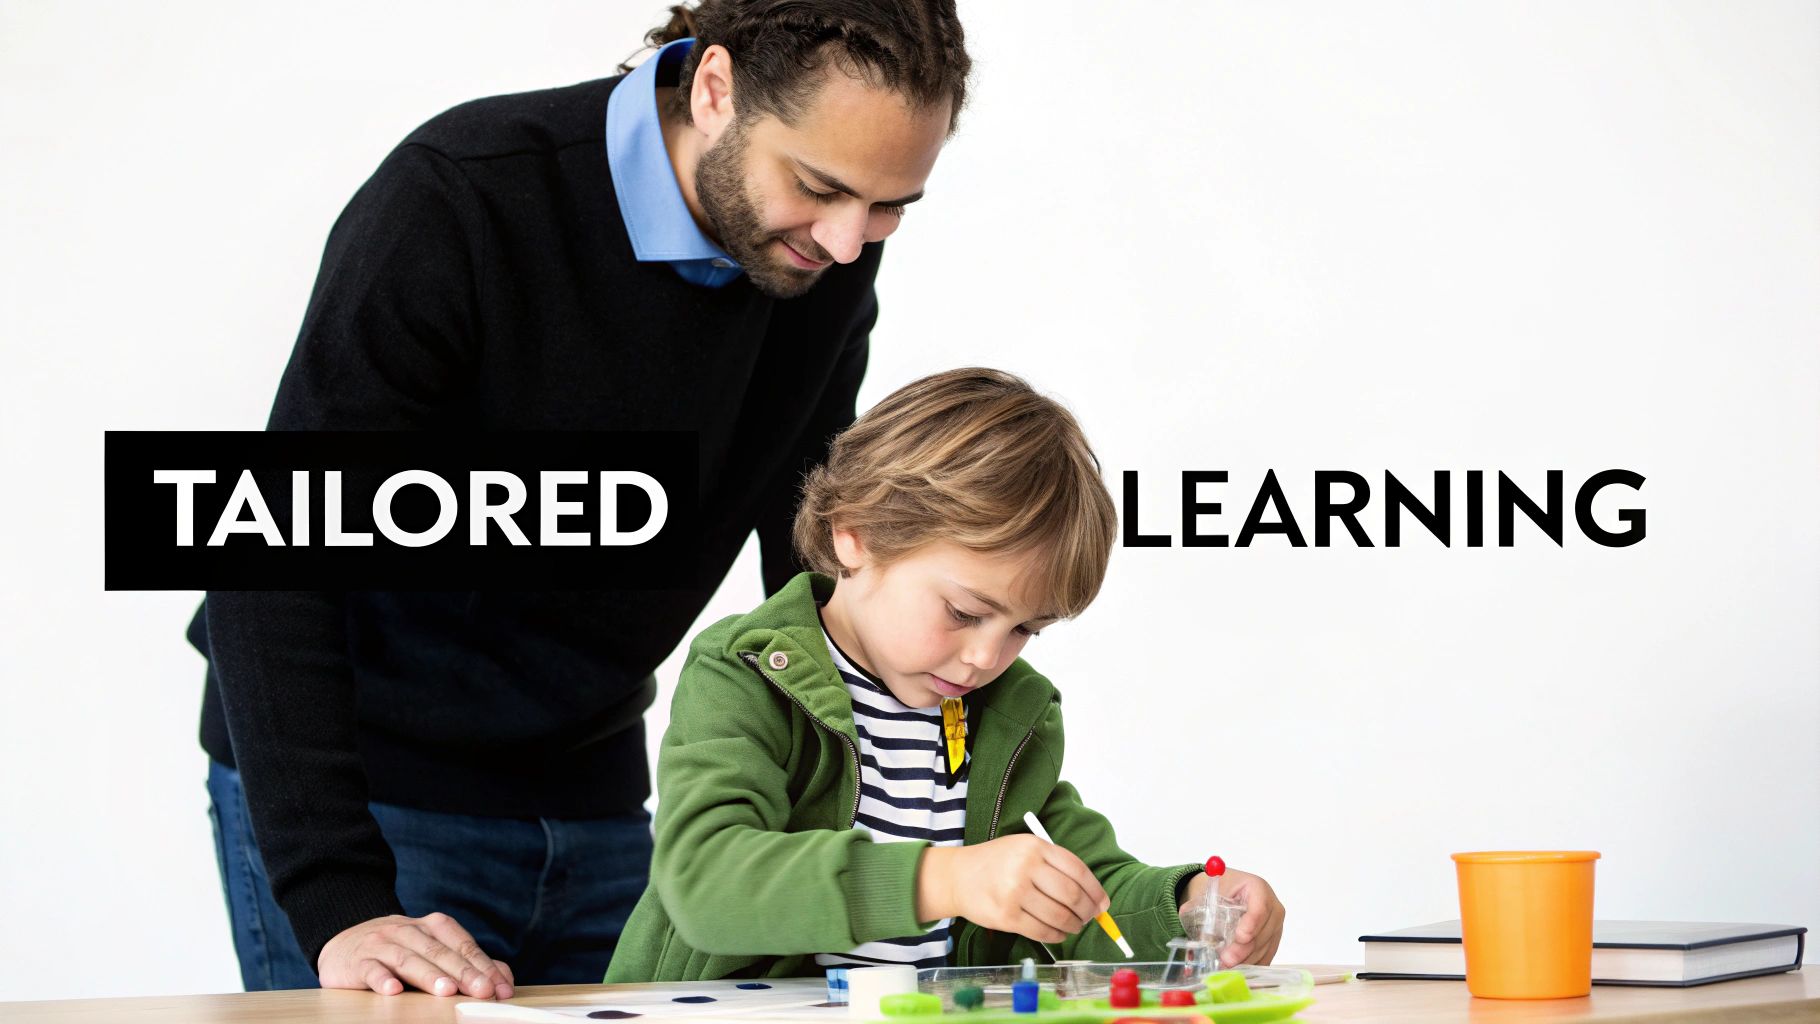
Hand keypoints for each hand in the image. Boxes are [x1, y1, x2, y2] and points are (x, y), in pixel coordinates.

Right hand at [317, 911, 515, 997]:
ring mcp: (381, 944)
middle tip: (483, 991)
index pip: (462, 944)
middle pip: (439, 952)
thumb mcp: (432, 949)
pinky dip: (382, 979)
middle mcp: (408, 930)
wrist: (344, 940)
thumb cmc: (398, 949)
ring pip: (408, 959)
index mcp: (431, 926)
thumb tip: (504, 978)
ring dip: (429, 975)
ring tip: (447, 991)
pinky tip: (394, 991)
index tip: (501, 988)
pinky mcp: (357, 962)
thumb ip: (467, 963)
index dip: (483, 965)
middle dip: (464, 972)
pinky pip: (371, 970)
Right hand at [919, 836, 1108, 943]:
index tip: (1103, 904)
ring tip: (1073, 926)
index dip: (1095, 890)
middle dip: (1087, 911)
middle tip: (1089, 918)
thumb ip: (1055, 866)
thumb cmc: (997, 863)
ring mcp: (1015, 892)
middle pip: (1071, 895)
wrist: (958, 876)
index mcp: (1035, 846)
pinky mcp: (1006, 916)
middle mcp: (1025, 867)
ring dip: (1073, 926)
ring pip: (1059, 916)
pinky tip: (1058, 933)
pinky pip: (1042, 931)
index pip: (1077, 870)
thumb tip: (1093, 897)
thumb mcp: (1025, 849)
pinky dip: (1056, 936)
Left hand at [1204, 868, 1283, 966]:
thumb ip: (1201, 907)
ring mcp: (1275, 926)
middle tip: (1227, 959)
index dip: (1252, 923)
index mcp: (1258, 888)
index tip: (1240, 937)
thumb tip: (1195, 929)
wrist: (1227, 893)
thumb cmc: (1220, 890)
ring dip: (1245, 960)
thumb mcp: (1209, 893)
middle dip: (1243, 949)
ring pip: (1264, 947)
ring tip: (1226, 967)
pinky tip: (1236, 970)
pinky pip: (1265, 956)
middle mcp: (1272, 907)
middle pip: (1263, 932)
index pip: (1260, 907)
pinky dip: (1250, 964)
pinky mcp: (1273, 941)